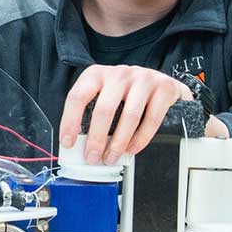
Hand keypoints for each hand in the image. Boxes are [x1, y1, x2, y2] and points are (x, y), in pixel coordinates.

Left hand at [58, 65, 194, 164]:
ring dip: (118, 143)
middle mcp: (119, 74)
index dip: (70, 121)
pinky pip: (151, 119)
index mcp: (97, 74)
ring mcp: (143, 79)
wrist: (160, 82)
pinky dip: (140, 139)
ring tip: (112, 158)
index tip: (68, 142)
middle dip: (96, 138)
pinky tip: (131, 150)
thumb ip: (91, 114)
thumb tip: (78, 146)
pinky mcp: (163, 88)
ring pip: (129, 116)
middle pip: (105, 109)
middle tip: (92, 157)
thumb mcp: (104, 95)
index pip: (78, 97)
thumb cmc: (126, 92)